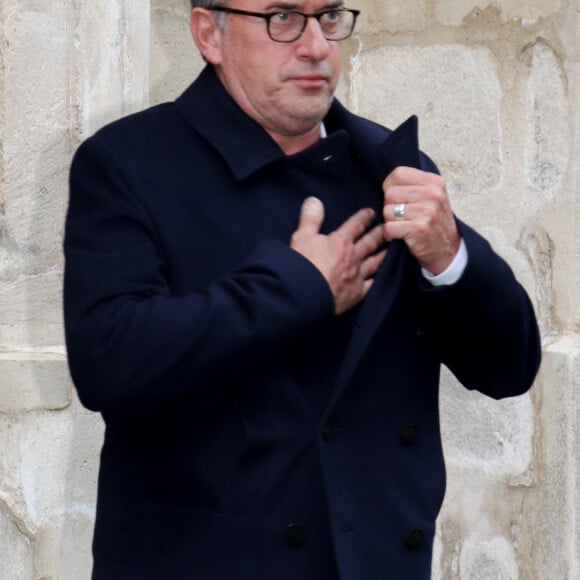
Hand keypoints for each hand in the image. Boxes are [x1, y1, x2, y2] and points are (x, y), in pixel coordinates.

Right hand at [290, 197, 385, 314]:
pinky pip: (372, 284)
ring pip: (375, 262)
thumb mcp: (301, 237)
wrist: (305, 295)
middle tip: (388, 228)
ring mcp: (357, 276)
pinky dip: (378, 279)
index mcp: (340, 242)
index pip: (355, 225)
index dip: (364, 217)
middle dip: (379, 233)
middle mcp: (353, 257)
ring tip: (391, 250)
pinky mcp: (357, 293)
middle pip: (370, 242)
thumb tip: (314, 200)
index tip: (371, 212)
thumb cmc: (301, 266)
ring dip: (383, 255)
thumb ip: (311, 219)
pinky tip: (381, 277)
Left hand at [383, 167, 460, 273]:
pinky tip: (401, 236)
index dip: (390, 187)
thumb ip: (413, 186)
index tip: (396, 198)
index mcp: (434, 182)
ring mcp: (427, 211)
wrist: (448, 251)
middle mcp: (432, 194)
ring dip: (390, 222)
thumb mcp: (431, 197)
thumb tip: (386, 183)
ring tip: (403, 226)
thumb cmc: (434, 223)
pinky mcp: (418, 228)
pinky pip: (388, 227)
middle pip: (389, 193)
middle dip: (390, 207)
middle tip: (401, 217)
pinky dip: (390, 235)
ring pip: (387, 211)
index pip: (398, 173)